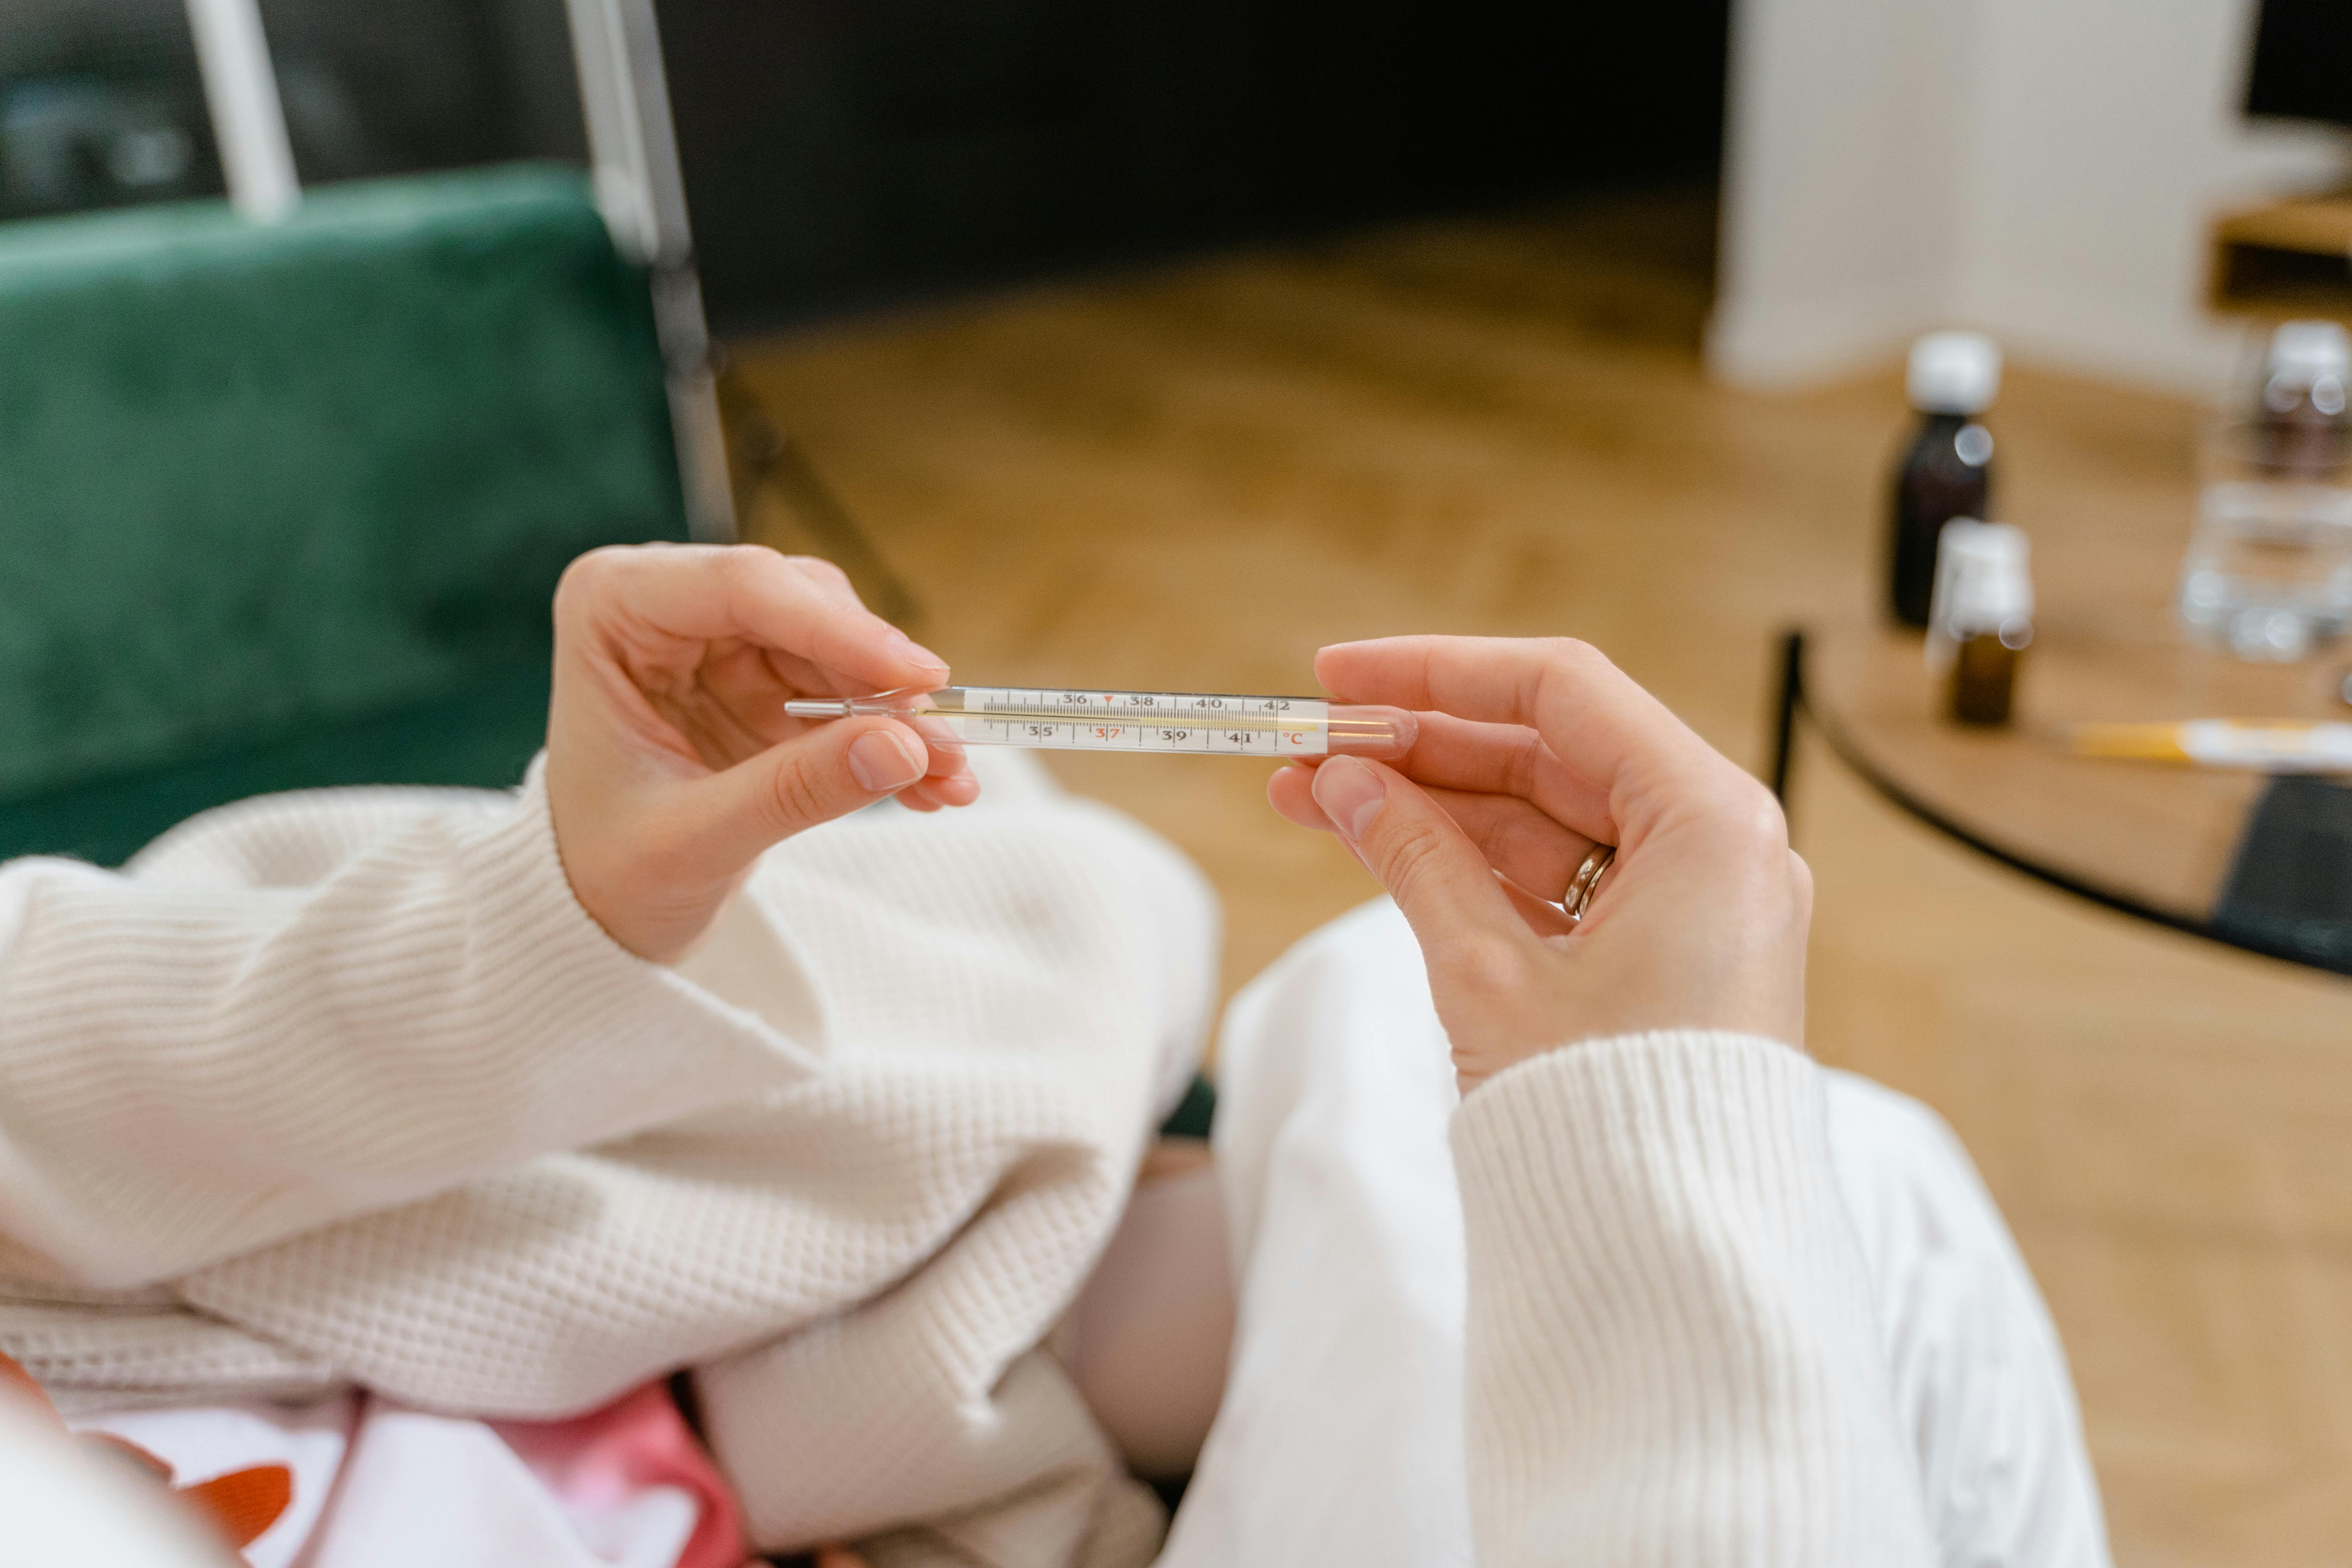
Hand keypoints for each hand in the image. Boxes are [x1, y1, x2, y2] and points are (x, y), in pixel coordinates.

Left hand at [545, 545, 976, 961]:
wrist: (593, 908)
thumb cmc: (607, 870)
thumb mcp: (691, 841)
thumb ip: (793, 791)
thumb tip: (907, 747)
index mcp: (610, 609)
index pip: (740, 587)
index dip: (838, 629)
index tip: (918, 677)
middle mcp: (668, 604)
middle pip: (803, 604)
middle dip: (880, 678)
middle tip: (944, 745)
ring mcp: (723, 639)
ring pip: (840, 644)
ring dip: (899, 712)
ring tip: (950, 778)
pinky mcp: (765, 680)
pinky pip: (849, 691)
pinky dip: (891, 737)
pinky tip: (933, 786)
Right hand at [1267, 636, 1808, 1091]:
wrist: (1676, 1259)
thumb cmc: (1611, 1120)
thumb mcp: (1488, 974)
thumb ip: (1415, 858)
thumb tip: (1346, 783)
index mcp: (1711, 822)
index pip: (1560, 694)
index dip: (1437, 672)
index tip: (1338, 676)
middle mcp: (1720, 846)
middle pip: (1550, 752)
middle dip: (1419, 748)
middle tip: (1306, 747)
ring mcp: (1696, 903)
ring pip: (1545, 817)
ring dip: (1432, 805)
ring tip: (1314, 798)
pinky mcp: (1667, 954)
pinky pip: (1561, 878)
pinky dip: (1475, 862)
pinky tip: (1383, 844)